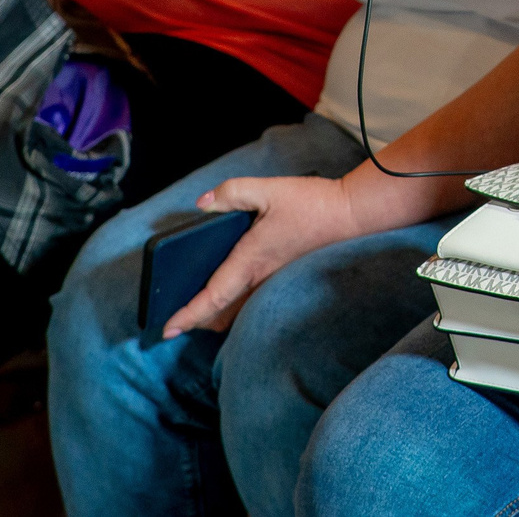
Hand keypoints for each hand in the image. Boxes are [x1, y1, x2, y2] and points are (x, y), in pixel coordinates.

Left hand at [162, 173, 361, 336]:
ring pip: (237, 314)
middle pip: (219, 315)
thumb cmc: (312, 204)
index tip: (167, 328)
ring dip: (216, 316)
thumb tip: (202, 203)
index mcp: (250, 261)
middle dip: (196, 320)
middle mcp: (260, 280)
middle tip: (176, 320)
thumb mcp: (271, 189)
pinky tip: (234, 294)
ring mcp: (273, 285)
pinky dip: (235, 309)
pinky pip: (252, 306)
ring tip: (200, 309)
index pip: (212, 297)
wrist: (351, 215)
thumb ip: (233, 192)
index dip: (188, 315)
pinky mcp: (285, 281)